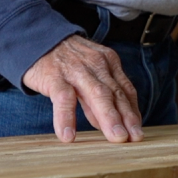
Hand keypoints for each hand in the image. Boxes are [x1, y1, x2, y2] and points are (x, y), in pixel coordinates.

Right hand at [21, 34, 142, 142]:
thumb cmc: (69, 60)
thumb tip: (111, 123)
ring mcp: (76, 70)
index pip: (125, 90)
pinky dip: (66, 117)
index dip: (133, 112)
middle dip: (127, 117)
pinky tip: (67, 135)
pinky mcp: (54, 76)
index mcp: (108, 63)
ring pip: (96, 94)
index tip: (138, 132)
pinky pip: (63, 98)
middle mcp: (96, 65)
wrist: (39, 40)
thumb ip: (101, 95)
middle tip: (134, 138)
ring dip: (108, 117)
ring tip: (115, 137)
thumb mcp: (91, 71)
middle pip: (115, 93)